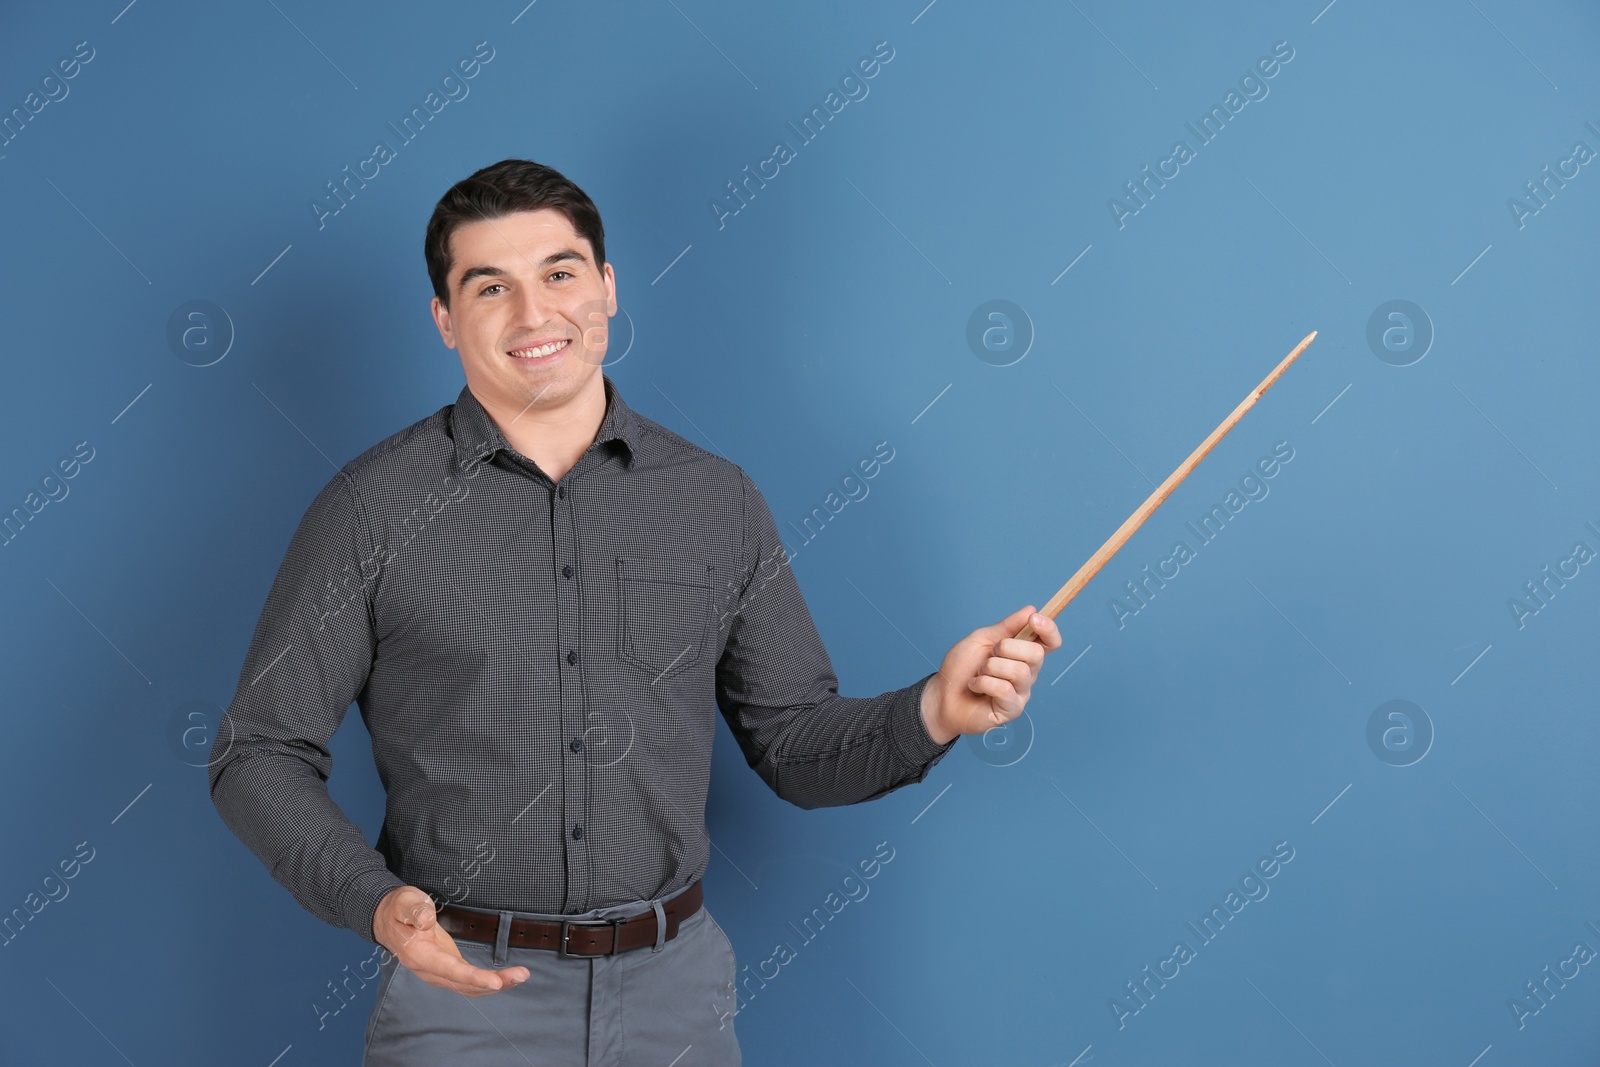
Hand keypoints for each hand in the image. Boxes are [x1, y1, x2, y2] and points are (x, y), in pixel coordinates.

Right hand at [373, 886, 528, 996]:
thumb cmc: (398, 909)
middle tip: (522, 975)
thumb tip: (426, 920)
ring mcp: (439, 972)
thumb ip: (414, 910)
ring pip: (469, 987)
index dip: (473, 978)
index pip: (449, 970)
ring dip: (497, 984)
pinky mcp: (448, 968)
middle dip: (495, 982)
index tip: (495, 981)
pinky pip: (469, 982)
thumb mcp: (404, 901)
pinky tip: (507, 978)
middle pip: (464, 984)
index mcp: (419, 955)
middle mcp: (429, 970)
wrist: (387, 920)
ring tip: (521, 976)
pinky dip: (489, 982)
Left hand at [920, 605, 1062, 743]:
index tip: (1034, 619)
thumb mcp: (981, 639)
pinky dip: (984, 683)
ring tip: (980, 673)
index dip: (1049, 629)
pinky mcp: (1012, 709)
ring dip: (991, 667)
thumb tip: (1031, 610)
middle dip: (1007, 648)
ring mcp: (1021, 692)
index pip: (1050, 641)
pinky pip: (1005, 690)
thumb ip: (1007, 626)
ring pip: (1020, 671)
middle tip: (990, 654)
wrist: (943, 695)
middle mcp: (1027, 672)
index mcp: (1022, 653)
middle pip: (1037, 653)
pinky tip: (976, 686)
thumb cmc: (962, 668)